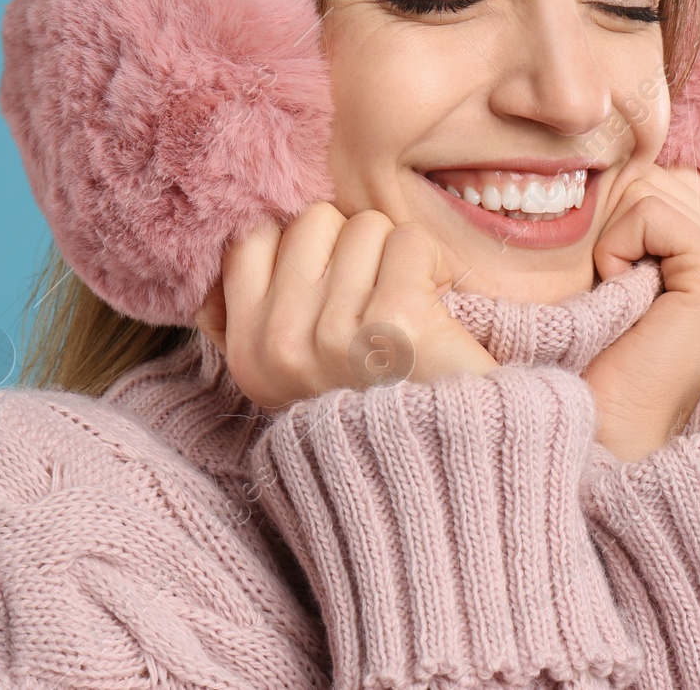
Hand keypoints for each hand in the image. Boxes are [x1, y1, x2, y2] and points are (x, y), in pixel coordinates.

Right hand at [193, 203, 497, 410]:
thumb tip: (264, 222)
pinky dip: (433, 264)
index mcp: (249, 354)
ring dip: (397, 256)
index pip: (252, 240)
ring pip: (366, 225)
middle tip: (379, 301)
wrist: (450, 477)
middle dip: (355, 246)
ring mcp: (336, 335)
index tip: (335, 281)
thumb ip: (273, 302)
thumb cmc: (382, 407)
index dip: (305, 246)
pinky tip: (437, 309)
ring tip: (407, 313)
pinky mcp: (395, 325)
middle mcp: (280, 345)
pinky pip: (410, 241)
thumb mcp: (298, 370)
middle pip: (314, 221)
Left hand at [582, 165, 699, 461]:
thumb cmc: (594, 366)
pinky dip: (616, 248)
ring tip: (619, 302)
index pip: (666, 180)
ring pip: (652, 186)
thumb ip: (638, 215)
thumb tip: (614, 147)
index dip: (618, 220)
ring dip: (612, 238)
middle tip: (611, 296)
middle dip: (614, 224)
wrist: (600, 443)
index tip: (611, 283)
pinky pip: (651, 211)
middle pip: (659, 176)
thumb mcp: (622, 276)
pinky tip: (622, 298)